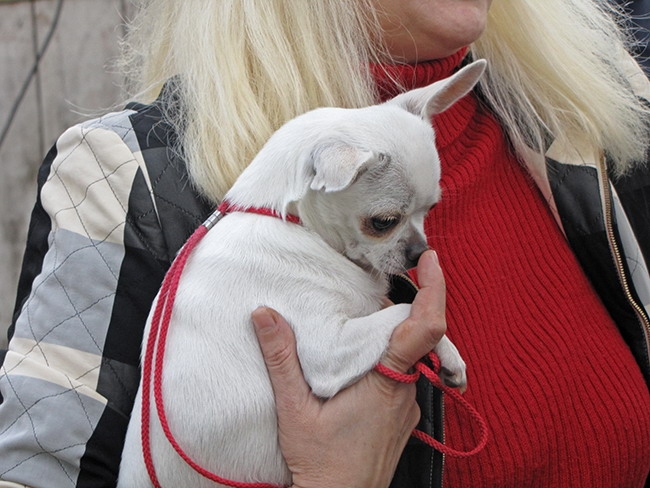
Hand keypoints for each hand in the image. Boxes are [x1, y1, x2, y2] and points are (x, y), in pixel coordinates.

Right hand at [251, 250, 446, 487]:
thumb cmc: (321, 464)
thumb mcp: (294, 410)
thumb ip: (281, 359)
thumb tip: (265, 316)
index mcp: (385, 380)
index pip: (425, 328)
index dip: (434, 289)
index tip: (429, 260)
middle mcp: (405, 391)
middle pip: (419, 335)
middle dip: (406, 304)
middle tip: (385, 282)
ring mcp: (408, 406)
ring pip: (411, 357)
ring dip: (393, 335)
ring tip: (365, 321)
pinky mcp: (403, 417)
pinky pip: (404, 377)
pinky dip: (389, 360)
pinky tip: (362, 364)